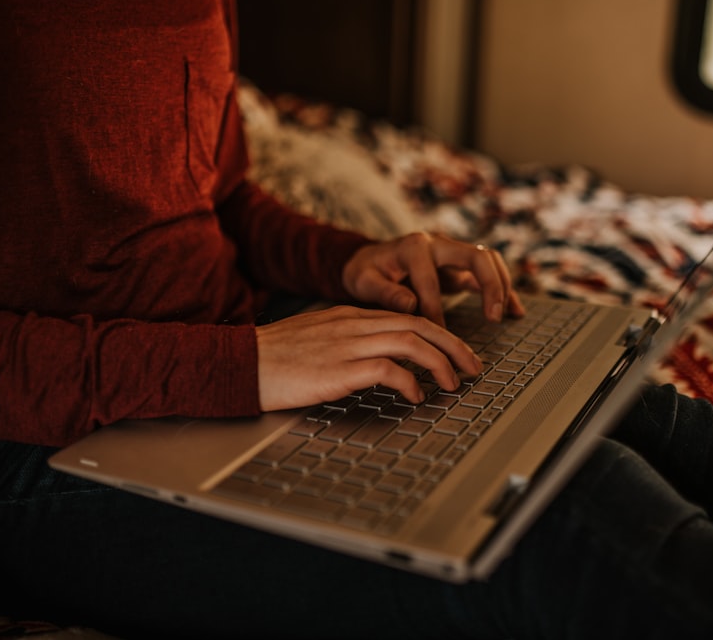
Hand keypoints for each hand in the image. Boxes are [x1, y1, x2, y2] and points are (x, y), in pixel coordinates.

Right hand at [255, 305, 482, 411]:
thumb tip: (380, 361)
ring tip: (454, 384)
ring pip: (412, 342)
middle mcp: (353, 324)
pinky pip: (389, 369)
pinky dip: (411, 382)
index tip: (456, 353)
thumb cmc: (274, 358)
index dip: (439, 335)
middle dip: (454, 346)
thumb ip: (349, 342)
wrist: (239, 363)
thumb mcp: (317, 339)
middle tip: (473, 367)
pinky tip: (416, 396)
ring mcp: (347, 344)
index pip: (407, 316)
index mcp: (349, 315)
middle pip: (419, 325)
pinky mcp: (339, 368)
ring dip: (441, 364)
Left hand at [341, 232, 524, 326]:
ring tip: (502, 315)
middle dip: (489, 286)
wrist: (369, 260)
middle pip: (476, 256)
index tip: (438, 336)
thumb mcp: (364, 281)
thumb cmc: (366, 273)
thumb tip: (410, 305)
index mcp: (413, 247)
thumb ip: (384, 293)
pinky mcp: (459, 265)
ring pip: (488, 260)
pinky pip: (489, 272)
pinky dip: (504, 289)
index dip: (435, 309)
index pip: (430, 279)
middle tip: (493, 316)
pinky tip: (516, 311)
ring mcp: (451, 252)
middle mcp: (437, 243)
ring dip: (501, 285)